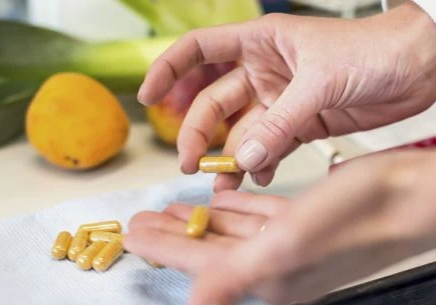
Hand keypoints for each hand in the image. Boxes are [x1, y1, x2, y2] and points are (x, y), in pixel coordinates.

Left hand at [124, 150, 435, 304]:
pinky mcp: (299, 220)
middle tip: (141, 219)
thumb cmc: (353, 219)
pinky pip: (255, 217)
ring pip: (227, 231)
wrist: (406, 196)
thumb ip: (236, 277)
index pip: (197, 263)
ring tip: (169, 209)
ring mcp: (285, 240)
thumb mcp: (287, 247)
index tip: (133, 234)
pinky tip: (216, 202)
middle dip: (171, 234)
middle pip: (206, 247)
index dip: (161, 248)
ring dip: (198, 220)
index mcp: (264, 274)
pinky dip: (232, 210)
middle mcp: (272, 262)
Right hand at [138, 1, 435, 190]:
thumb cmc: (374, 50)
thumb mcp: (321, 82)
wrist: (418, 67)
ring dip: (229, 157)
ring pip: (240, 132)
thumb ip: (281, 121)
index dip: (169, 70)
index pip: (199, 50)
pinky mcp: (298, 124)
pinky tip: (258, 176)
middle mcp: (263, 72)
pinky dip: (260, 164)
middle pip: (214, 103)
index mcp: (260, 44)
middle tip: (191, 164)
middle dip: (199, 133)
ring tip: (222, 183)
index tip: (148, 97)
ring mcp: (279, 101)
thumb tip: (245, 158)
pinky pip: (268, 147)